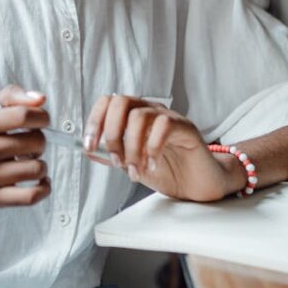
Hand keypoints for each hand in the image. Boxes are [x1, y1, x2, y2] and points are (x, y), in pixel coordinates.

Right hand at [0, 85, 51, 206]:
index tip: (41, 120)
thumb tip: (41, 99)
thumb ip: (13, 96)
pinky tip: (39, 179)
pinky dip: (44, 187)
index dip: (41, 117)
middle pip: (34, 142)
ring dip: (42, 163)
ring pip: (36, 169)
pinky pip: (31, 196)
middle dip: (40, 140)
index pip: (22, 116)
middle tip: (31, 142)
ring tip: (30, 160)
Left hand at [83, 93, 232, 201]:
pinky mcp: (185, 127)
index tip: (90, 146)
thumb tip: (90, 151)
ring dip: (131, 148)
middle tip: (117, 160)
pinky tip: (152, 165)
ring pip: (139, 116)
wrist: (198, 185)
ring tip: (135, 170)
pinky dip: (152, 148)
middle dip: (111, 133)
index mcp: (134, 115)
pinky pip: (163, 126)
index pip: (108, 102)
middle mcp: (150, 110)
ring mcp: (168, 117)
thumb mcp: (132, 165)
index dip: (94, 121)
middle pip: (120, 101)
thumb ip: (112, 156)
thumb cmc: (168, 170)